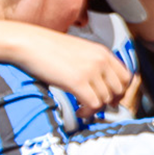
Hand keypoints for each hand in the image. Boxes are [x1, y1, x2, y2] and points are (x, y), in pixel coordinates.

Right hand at [5, 27, 130, 117]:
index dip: (121, 91)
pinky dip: (88, 112)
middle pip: (119, 90)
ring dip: (95, 108)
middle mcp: (100, 61)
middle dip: (110, 101)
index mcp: (103, 52)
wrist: (28, 42)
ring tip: (84, 109)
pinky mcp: (77, 82)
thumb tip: (101, 84)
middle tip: (98, 106)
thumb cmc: (47, 47)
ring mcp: (90, 71)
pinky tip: (79, 112)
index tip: (112, 98)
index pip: (126, 76)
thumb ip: (94, 63)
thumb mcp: (80, 51)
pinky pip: (93, 104)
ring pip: (106, 98)